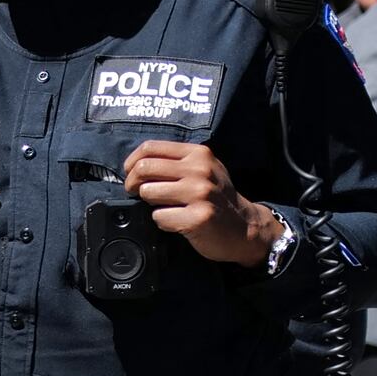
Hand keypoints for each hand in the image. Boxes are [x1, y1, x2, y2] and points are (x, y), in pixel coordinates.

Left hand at [120, 138, 277, 265]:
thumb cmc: (218, 198)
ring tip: (165, 207)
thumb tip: (137, 164)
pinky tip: (178, 222)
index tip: (131, 174)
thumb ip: (176, 162)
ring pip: (148, 192)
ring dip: (150, 204)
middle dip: (132, 183)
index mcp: (198, 154)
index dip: (132, 162)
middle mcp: (199, 170)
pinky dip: (163, 222)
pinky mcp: (197, 218)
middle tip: (137, 193)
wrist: (245, 227)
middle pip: (144, 168)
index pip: (150, 148)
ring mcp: (199, 194)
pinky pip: (159, 217)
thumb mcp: (205, 169)